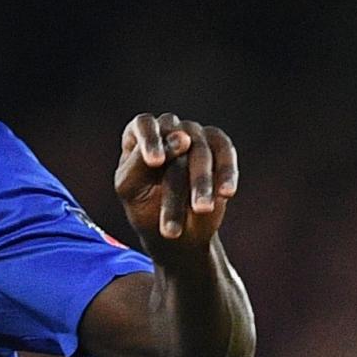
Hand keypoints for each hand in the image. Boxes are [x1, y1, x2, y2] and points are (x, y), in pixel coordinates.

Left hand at [114, 113, 239, 250]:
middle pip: (175, 144)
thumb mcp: (130, 189)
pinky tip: (226, 193)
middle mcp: (168, 128)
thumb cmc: (144, 207)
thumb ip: (142, 163)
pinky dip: (227, 173)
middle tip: (175, 218)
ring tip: (202, 210)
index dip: (150, 140)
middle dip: (176, 184)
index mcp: (139, 135)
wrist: (175, 231)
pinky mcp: (219, 146)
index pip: (144, 125)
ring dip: (201, 183)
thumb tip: (183, 138)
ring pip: (200, 151)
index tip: (156, 162)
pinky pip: (225, 152)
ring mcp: (196, 135)